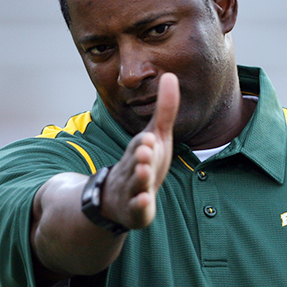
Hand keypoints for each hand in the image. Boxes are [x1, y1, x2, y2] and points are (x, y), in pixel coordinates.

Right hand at [101, 72, 178, 228]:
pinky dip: (140, 206)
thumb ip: (165, 109)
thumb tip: (171, 75)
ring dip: (139, 179)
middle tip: (145, 150)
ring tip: (144, 173)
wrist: (115, 197)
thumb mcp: (156, 135)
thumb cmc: (141, 161)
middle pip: (136, 163)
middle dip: (140, 157)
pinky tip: (146, 202)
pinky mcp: (135, 210)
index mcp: (139, 151)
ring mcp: (132, 190)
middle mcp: (133, 169)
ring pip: (135, 185)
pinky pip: (137, 209)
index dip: (145, 142)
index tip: (149, 137)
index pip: (141, 145)